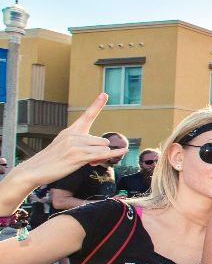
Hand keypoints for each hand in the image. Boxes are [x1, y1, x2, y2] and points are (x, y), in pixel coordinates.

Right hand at [12, 94, 127, 185]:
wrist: (35, 169)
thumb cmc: (52, 160)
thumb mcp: (66, 148)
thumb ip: (84, 147)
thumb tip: (104, 151)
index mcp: (70, 131)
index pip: (87, 115)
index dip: (97, 104)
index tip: (105, 94)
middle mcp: (73, 135)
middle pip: (102, 141)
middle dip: (100, 151)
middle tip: (90, 160)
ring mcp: (75, 146)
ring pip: (103, 149)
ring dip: (100, 158)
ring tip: (87, 163)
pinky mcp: (77, 157)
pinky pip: (101, 155)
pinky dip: (114, 154)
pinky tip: (124, 151)